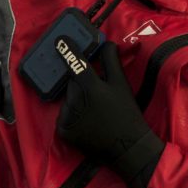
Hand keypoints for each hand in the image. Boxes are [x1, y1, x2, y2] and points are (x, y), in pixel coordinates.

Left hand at [57, 40, 163, 187]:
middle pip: (73, 83)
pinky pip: (64, 116)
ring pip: (68, 100)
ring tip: (96, 112)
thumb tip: (106, 43)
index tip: (60, 39)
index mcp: (90, 86)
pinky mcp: (64, 132)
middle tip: (99, 95)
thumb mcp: (122, 84)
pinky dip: (73, 117)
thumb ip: (111, 61)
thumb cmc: (127, 113)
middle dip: (82, 84)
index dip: (68, 49)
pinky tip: (87, 122)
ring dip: (78, 101)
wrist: (128, 147)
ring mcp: (67, 117)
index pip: (75, 63)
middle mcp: (75, 100)